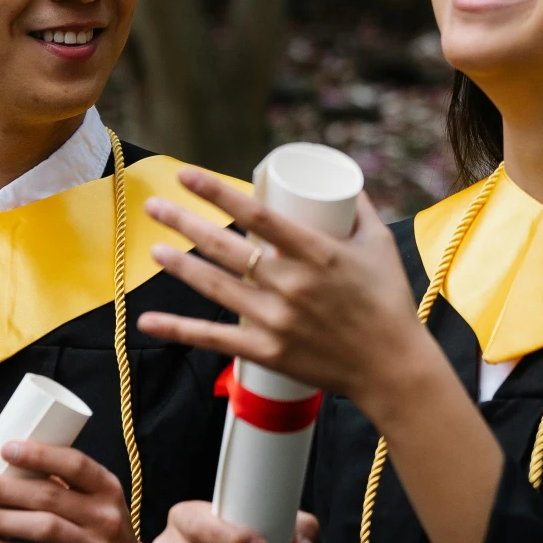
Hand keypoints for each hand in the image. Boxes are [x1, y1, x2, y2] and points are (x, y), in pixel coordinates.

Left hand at [0, 442, 157, 542]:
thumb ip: (65, 489)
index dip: (40, 455)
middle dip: (4, 488)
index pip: (75, 465)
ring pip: (42, 528)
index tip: (6, 449)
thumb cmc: (105, 539)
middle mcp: (105, 518)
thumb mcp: (99, 507)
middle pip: (49, 496)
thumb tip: (12, 469)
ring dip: (0, 520)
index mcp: (108, 490)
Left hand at [136, 169, 444, 418]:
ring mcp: (276, 320)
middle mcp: (291, 284)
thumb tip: (345, 182)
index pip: (257, 215)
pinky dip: (180, 330)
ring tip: (155, 249)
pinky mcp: (268, 352)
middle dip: (185, 223)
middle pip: (226, 248)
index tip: (188, 175)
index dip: (218, 192)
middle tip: (155, 205)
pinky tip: (149, 322)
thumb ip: (360, 210)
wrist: (392, 367)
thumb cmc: (389, 303)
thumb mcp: (379, 246)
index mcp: (317, 253)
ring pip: (217, 287)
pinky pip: (216, 339)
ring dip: (181, 267)